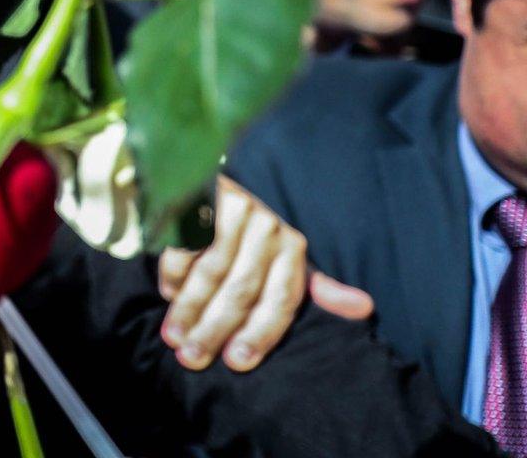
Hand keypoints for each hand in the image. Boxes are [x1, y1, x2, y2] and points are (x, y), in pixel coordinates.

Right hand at [156, 176, 374, 371]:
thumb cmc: (255, 226)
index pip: (280, 298)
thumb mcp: (288, 252)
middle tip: (193, 358)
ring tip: (174, 338)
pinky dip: (173, 273)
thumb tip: (363, 308)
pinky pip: (185, 245)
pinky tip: (167, 294)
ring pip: (210, 272)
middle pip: (240, 290)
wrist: (220, 169)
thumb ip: (315, 283)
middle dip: (214, 328)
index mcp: (292, 245)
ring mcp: (232, 212)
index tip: (237, 362)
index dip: (259, 333)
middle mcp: (267, 229)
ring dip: (188, 308)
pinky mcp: (201, 200)